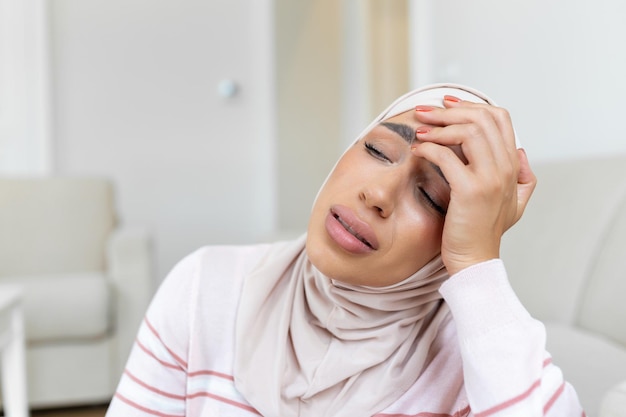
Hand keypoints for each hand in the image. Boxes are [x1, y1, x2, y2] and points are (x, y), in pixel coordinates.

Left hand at [410, 96, 535, 274]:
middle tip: (425, 111)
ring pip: (469, 132)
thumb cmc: (485, 231)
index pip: (499, 118)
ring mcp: (490, 179)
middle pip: (482, 119)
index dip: (471, 105)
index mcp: (513, 166)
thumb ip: (523, 177)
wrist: (475, 260)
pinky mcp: (470, 191)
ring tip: (420, 129)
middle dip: (450, 110)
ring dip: (440, 126)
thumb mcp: (514, 203)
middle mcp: (506, 169)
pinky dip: (430, 148)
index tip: (446, 103)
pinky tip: (418, 150)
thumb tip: (521, 151)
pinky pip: (448, 157)